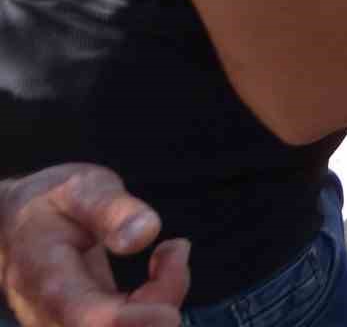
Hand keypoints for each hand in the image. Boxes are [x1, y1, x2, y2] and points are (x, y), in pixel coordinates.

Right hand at [0, 163, 190, 326]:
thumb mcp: (84, 188)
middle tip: (174, 249)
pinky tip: (158, 274)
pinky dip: (153, 307)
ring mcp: (62, 326)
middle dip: (163, 298)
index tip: (172, 299)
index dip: (141, 321)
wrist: (17, 224)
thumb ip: (113, 209)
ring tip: (166, 255)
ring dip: (162, 302)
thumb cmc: (53, 203)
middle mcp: (51, 316)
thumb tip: (144, 235)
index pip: (95, 323)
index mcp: (49, 281)